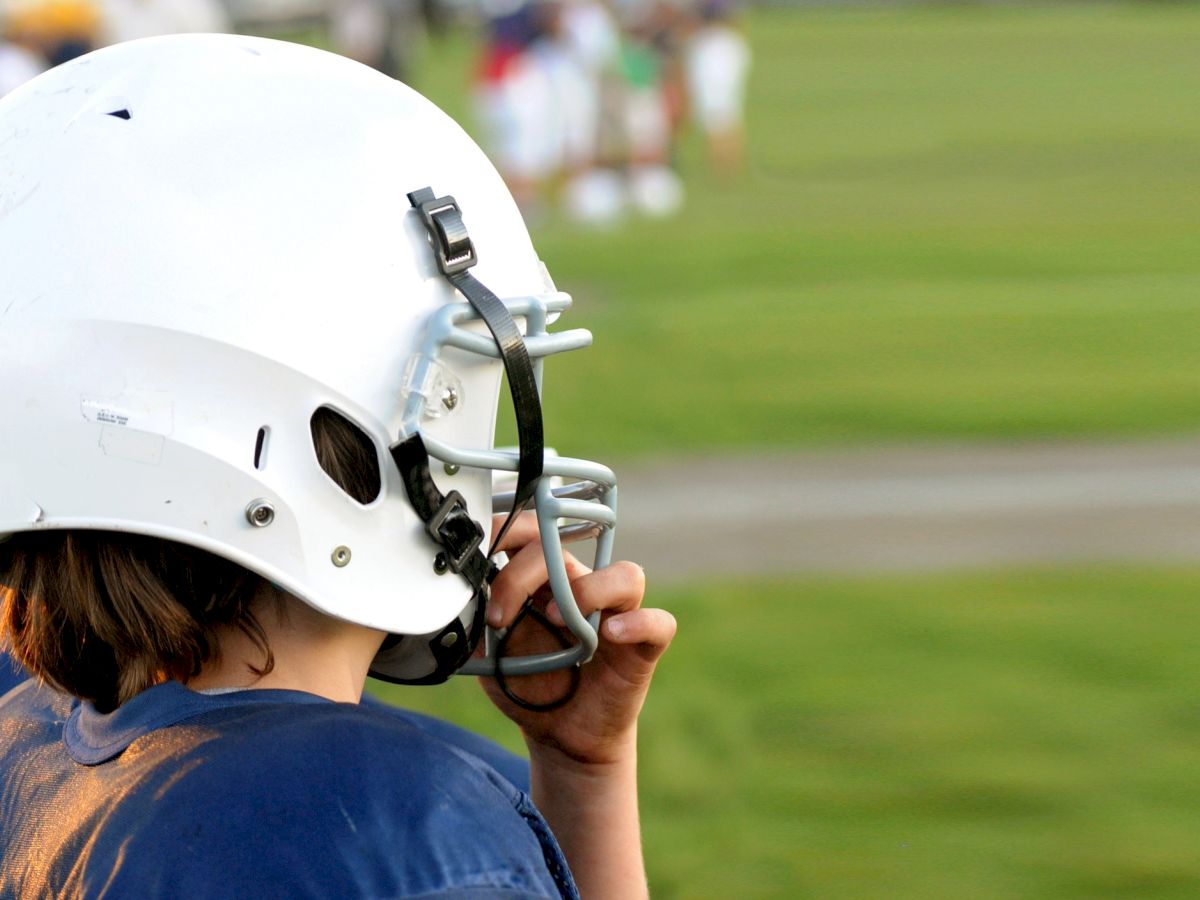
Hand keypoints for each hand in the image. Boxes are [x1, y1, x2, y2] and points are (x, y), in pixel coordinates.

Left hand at [480, 513, 675, 767]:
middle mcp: (585, 587)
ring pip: (625, 575)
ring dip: (588, 591)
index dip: (504, 535)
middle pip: (565, 550)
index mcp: (546, 580)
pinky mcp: (643, 646)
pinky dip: (638, 623)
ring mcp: (618, 614)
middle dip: (523, 573)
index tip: (473, 561)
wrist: (560, 735)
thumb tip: (451, 593)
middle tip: (499, 615)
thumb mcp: (487, 651)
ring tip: (557, 621)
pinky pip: (658, 622)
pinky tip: (609, 636)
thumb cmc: (528, 685)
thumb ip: (473, 619)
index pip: (533, 532)